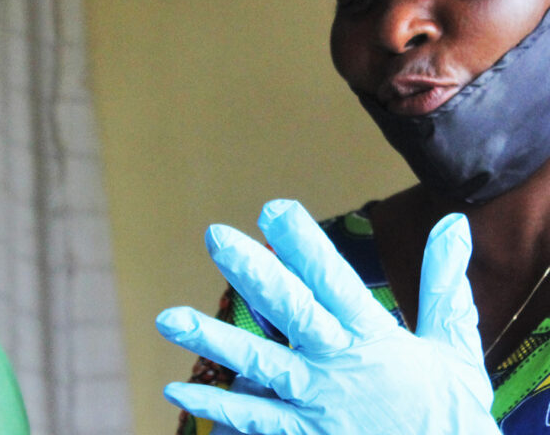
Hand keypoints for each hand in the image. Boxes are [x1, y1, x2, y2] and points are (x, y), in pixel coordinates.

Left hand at [157, 200, 499, 434]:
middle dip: (254, 273)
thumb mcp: (455, 345)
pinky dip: (218, 406)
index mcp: (375, 337)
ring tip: (169, 318)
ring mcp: (318, 406)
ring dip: (214, 339)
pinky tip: (179, 386)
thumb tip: (455, 223)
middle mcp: (340, 366)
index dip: (303, 245)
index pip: (334, 281)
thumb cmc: (451, 415)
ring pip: (259, 365)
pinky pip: (257, 420)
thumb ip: (444, 283)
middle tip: (216, 237)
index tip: (273, 209)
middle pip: (292, 312)